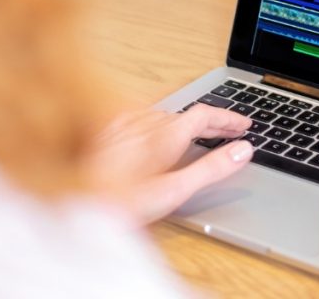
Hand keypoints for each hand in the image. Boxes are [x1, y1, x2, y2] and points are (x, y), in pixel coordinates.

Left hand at [85, 104, 253, 223]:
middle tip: (231, 133)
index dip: (229, 117)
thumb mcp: (173, 191)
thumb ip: (210, 169)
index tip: (245, 125)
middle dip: (212, 122)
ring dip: (187, 122)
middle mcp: (144, 121)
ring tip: (202, 134)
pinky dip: (162, 122)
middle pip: (186, 113)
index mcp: (164, 135)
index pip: (205, 114)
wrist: (74, 202)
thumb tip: (242, 151)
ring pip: (165, 114)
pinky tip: (161, 134)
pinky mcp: (108, 127)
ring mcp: (124, 121)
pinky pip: (142, 116)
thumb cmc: (119, 204)